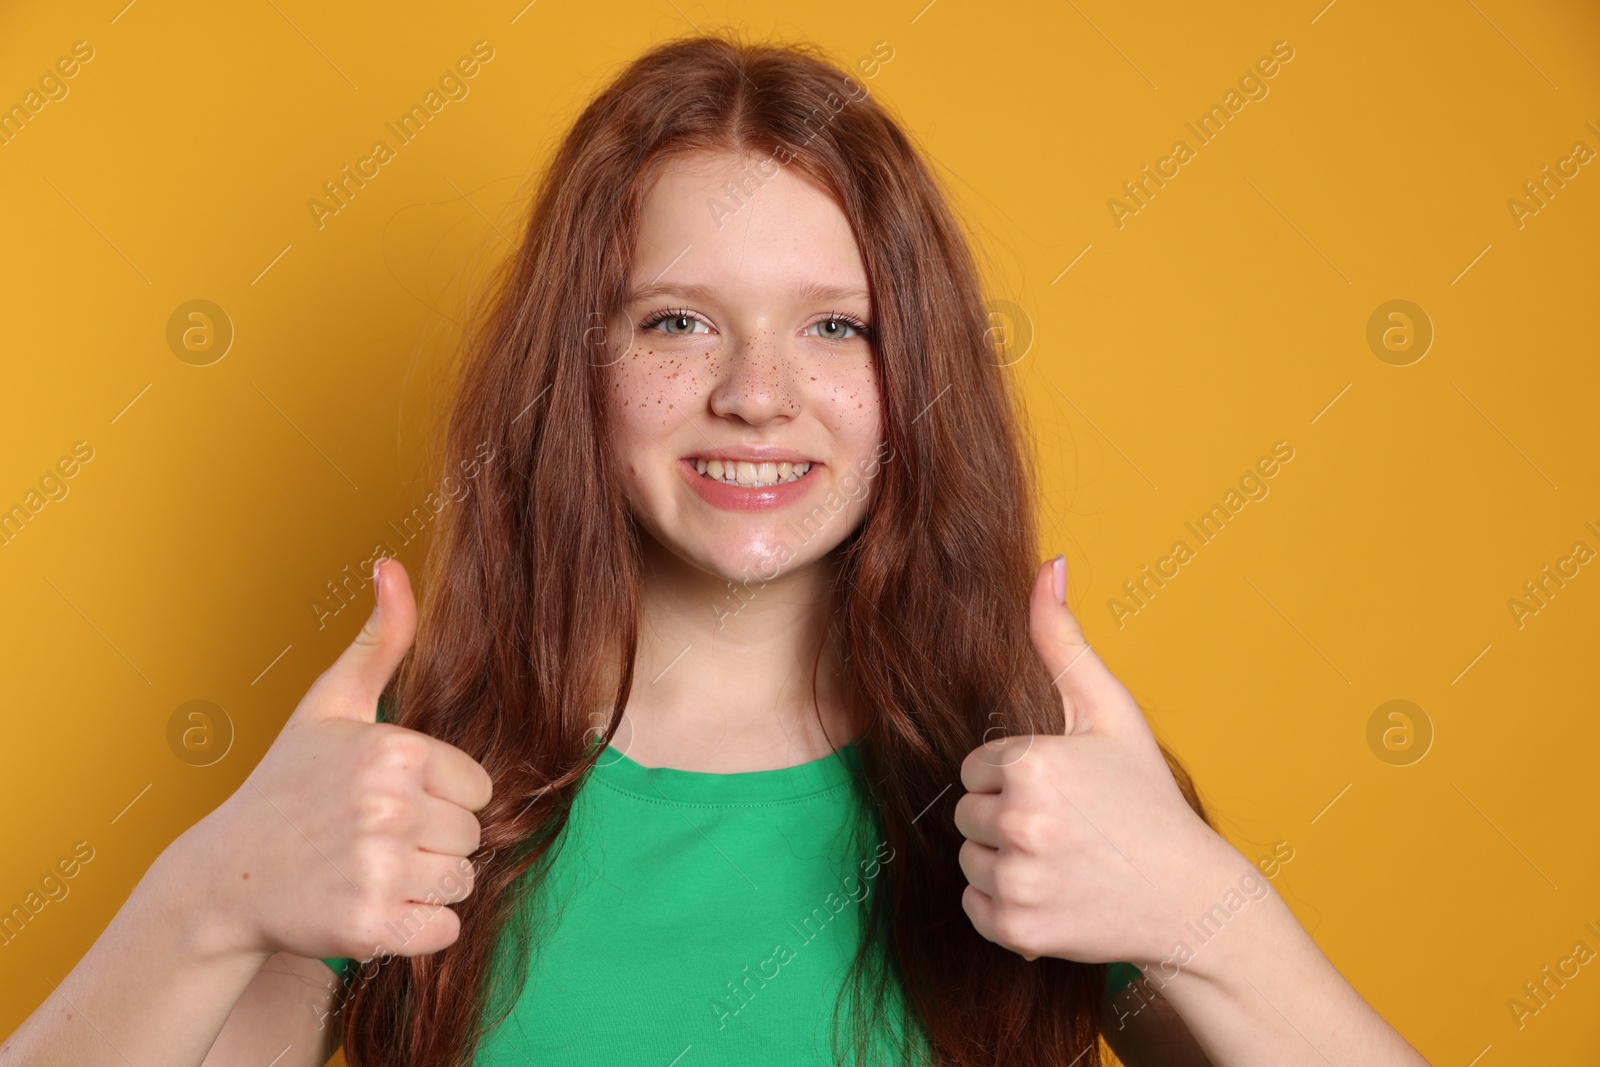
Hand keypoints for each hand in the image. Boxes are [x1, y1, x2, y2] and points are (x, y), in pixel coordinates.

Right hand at [178, 558, 492, 964]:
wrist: (223, 877)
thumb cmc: (285, 788)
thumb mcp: (329, 706)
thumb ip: (379, 641)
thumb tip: (393, 566)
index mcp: (393, 751)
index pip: (476, 788)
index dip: (441, 798)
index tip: (390, 802)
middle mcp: (389, 807)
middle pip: (472, 837)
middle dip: (433, 843)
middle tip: (373, 841)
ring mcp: (378, 868)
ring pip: (462, 884)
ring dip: (425, 886)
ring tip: (369, 872)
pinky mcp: (370, 925)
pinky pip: (443, 930)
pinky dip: (418, 929)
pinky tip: (373, 908)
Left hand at [954, 555, 1247, 968]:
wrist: (1189, 898)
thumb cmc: (1146, 799)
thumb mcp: (1110, 713)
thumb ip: (1062, 641)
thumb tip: (1047, 565)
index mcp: (1030, 763)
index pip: (975, 767)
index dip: (1015, 776)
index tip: (1062, 789)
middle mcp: (1019, 823)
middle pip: (966, 813)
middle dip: (1007, 817)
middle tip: (1066, 827)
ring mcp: (1017, 881)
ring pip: (967, 859)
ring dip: (1003, 861)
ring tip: (1062, 859)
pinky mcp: (1016, 931)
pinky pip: (974, 907)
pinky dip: (1004, 906)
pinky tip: (1054, 893)